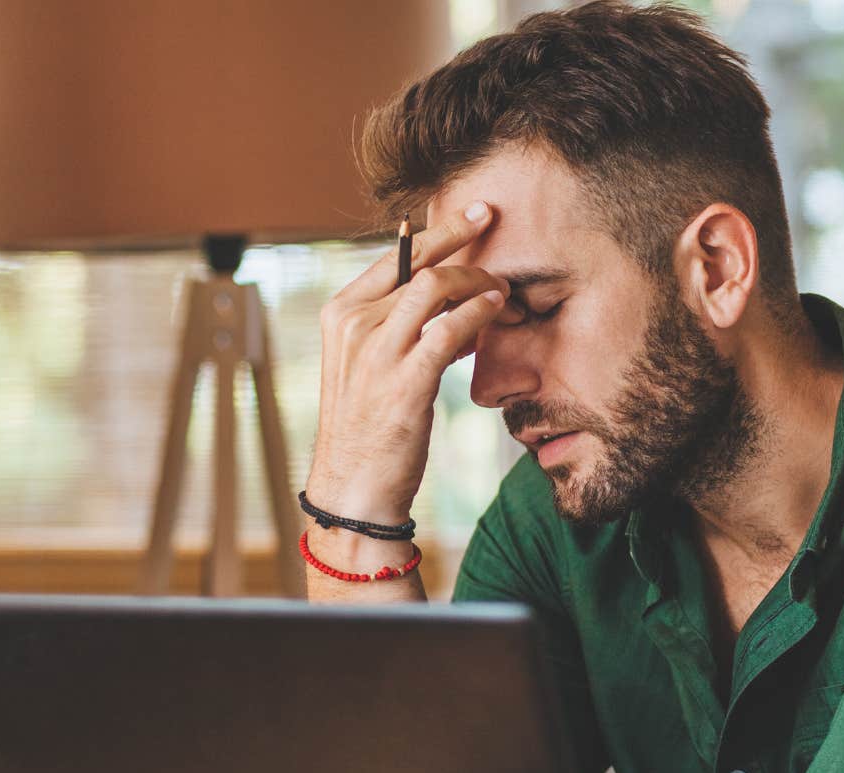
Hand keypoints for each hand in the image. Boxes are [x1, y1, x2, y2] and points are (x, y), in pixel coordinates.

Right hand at [306, 202, 508, 523]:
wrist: (355, 486)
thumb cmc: (370, 426)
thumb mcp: (373, 364)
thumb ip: (402, 326)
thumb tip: (454, 299)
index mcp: (341, 313)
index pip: (393, 257)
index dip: (437, 232)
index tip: (471, 216)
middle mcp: (353, 325)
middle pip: (417, 262)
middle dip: (460, 237)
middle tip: (492, 222)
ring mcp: (377, 352)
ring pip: (434, 287)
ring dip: (477, 280)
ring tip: (503, 287)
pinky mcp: (405, 381)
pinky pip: (449, 329)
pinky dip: (478, 313)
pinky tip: (496, 309)